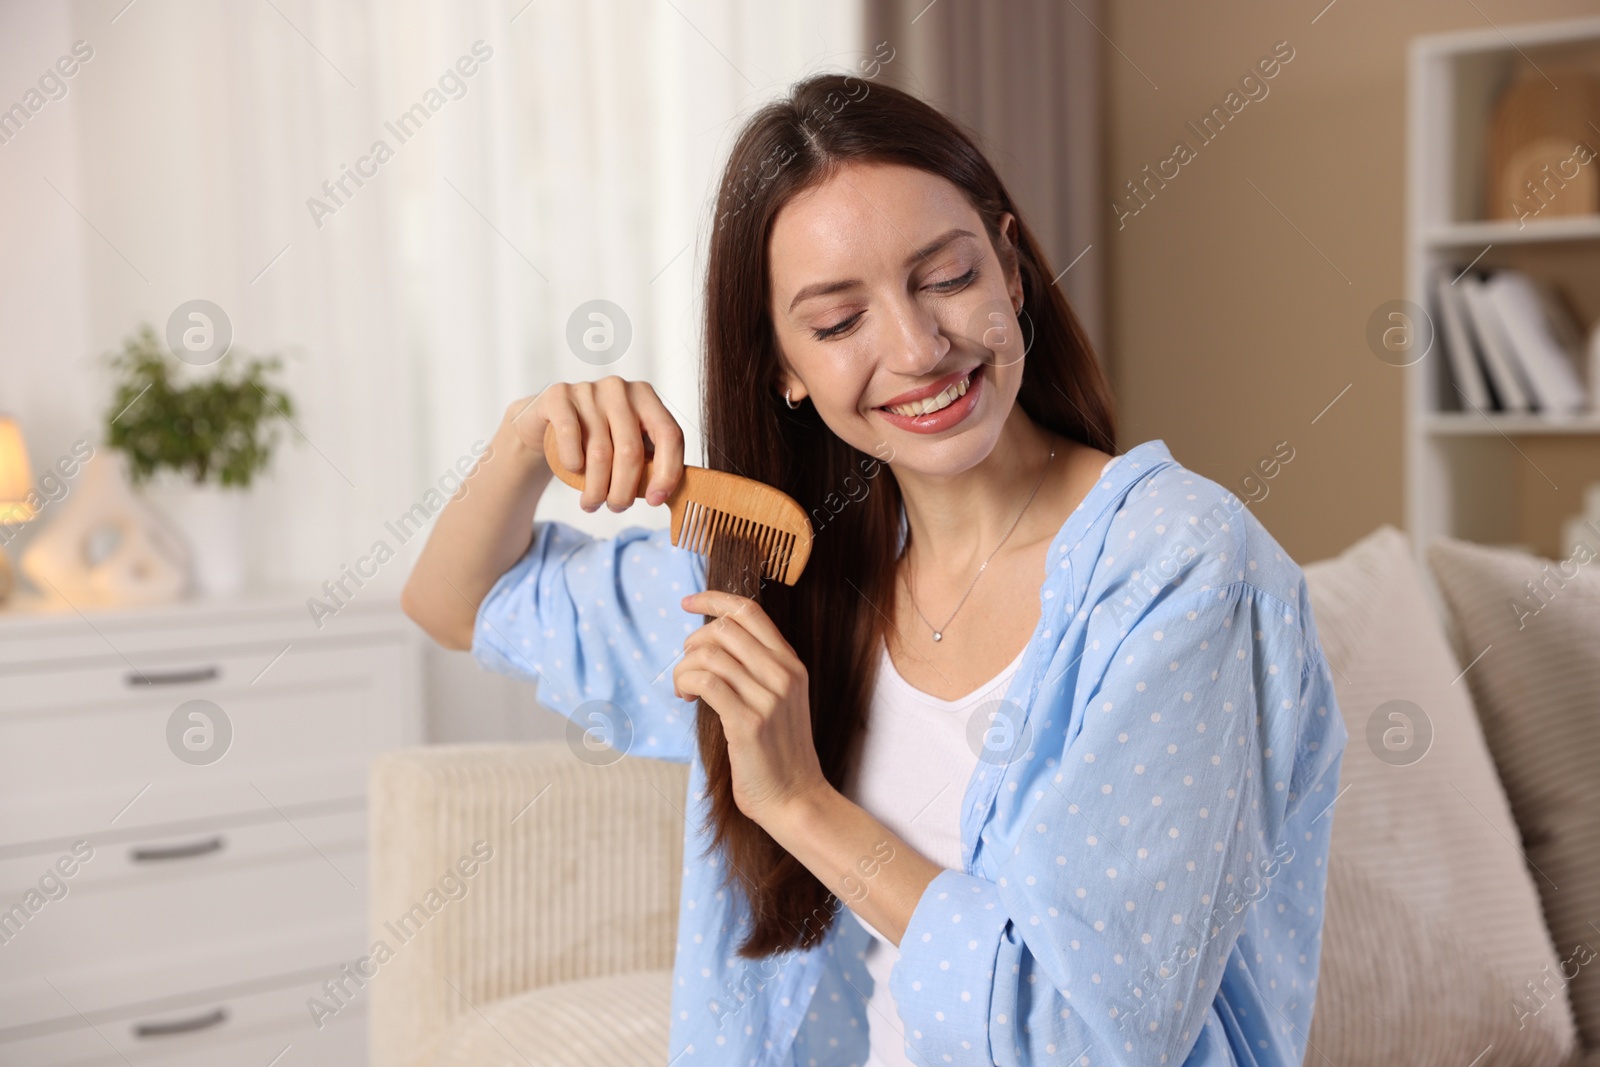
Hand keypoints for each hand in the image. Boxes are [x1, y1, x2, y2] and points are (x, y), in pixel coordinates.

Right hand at [503, 376, 684, 511]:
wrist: (546, 421)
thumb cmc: (595, 439)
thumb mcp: (626, 446)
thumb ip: (650, 463)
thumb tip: (675, 496)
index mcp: (646, 398)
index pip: (670, 435)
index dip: (668, 472)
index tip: (656, 500)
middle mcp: (620, 389)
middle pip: (632, 451)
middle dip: (625, 490)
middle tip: (617, 507)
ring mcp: (588, 390)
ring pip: (600, 452)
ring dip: (596, 489)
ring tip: (592, 503)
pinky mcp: (558, 395)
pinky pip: (570, 435)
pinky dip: (573, 463)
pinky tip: (573, 472)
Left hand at [673, 589, 828, 826]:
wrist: (795, 798)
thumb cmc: (778, 753)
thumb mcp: (779, 700)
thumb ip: (757, 669)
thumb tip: (711, 643)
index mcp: (791, 664)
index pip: (750, 611)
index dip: (714, 599)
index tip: (688, 602)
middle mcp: (783, 674)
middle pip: (724, 629)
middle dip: (693, 642)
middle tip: (687, 667)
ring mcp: (768, 698)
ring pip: (709, 655)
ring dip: (684, 668)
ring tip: (684, 689)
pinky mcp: (748, 722)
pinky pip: (706, 682)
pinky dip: (687, 683)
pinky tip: (686, 697)